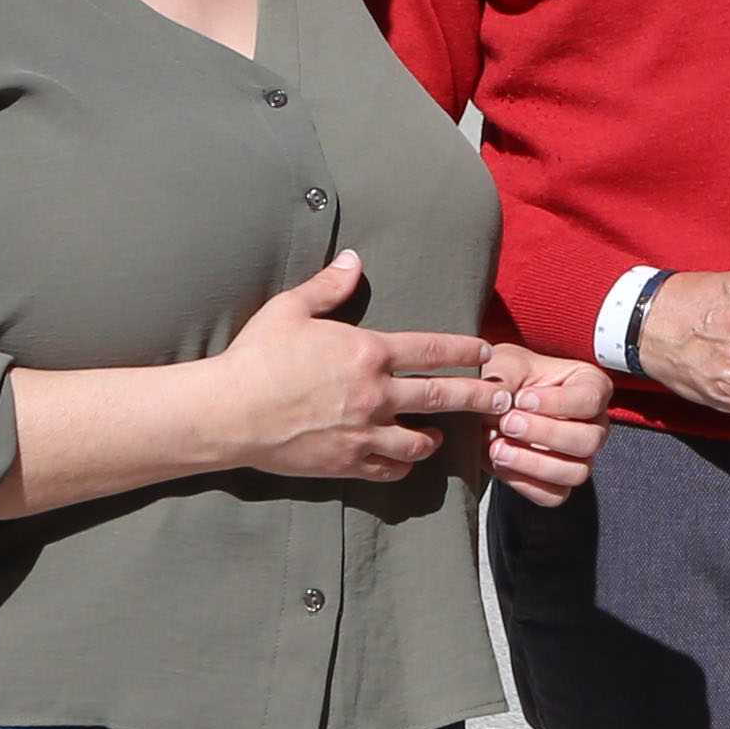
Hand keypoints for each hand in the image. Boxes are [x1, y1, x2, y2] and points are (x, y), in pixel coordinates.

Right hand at [213, 250, 500, 482]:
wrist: (227, 413)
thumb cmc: (256, 357)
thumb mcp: (290, 309)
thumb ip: (329, 286)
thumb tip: (354, 260)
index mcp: (368, 352)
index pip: (433, 351)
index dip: (465, 351)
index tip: (485, 354)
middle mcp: (376, 394)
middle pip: (442, 396)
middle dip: (479, 398)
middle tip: (502, 400)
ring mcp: (364, 432)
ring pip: (421, 440)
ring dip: (436, 437)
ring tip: (443, 434)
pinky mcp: (347, 463)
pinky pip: (390, 469)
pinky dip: (404, 465)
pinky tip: (406, 459)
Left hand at [461, 344, 610, 504]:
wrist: (487, 405)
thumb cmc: (507, 377)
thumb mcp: (504, 365)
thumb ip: (505, 378)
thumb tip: (503, 401)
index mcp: (591, 386)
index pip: (590, 400)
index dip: (557, 403)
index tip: (522, 398)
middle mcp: (594, 424)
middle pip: (588, 440)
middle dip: (545, 434)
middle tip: (508, 422)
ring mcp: (580, 457)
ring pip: (576, 472)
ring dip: (534, 463)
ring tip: (498, 447)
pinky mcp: (558, 483)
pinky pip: (553, 495)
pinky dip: (524, 483)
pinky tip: (501, 463)